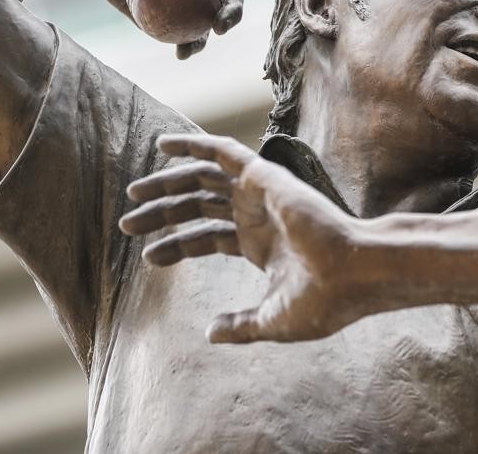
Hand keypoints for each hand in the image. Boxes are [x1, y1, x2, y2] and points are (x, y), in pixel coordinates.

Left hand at [119, 134, 369, 343]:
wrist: (351, 275)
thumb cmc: (323, 300)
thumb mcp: (272, 320)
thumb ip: (241, 326)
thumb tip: (211, 333)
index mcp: (259, 245)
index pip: (206, 238)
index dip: (176, 246)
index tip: (147, 258)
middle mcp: (256, 215)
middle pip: (198, 206)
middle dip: (162, 213)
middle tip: (126, 223)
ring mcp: (259, 193)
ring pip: (202, 180)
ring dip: (166, 184)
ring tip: (133, 194)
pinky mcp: (264, 174)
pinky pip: (222, 150)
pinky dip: (192, 144)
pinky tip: (161, 145)